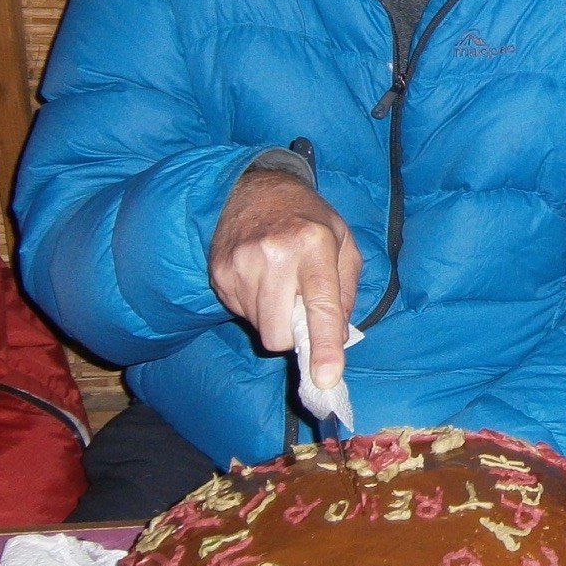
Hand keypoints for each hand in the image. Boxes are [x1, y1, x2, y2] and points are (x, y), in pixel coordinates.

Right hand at [209, 168, 362, 386]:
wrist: (254, 188)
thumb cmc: (309, 219)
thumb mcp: (344, 243)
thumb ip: (346, 293)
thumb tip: (338, 339)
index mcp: (314, 244)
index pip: (320, 305)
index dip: (324, 346)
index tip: (325, 378)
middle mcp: (274, 254)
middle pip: (279, 333)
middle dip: (292, 336)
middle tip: (299, 308)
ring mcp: (241, 265)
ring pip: (260, 329)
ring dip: (274, 318)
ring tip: (279, 284)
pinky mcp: (219, 274)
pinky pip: (241, 314)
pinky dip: (255, 306)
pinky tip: (260, 278)